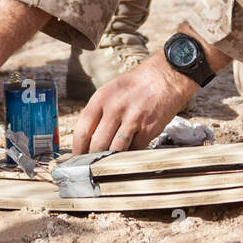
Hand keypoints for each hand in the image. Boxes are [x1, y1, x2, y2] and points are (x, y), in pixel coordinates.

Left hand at [72, 53, 197, 154]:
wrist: (166, 76)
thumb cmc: (136, 85)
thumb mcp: (111, 91)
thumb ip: (98, 113)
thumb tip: (87, 139)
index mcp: (101, 98)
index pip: (82, 131)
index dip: (77, 150)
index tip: (77, 159)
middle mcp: (115, 108)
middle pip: (97, 145)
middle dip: (93, 159)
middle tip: (92, 166)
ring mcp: (133, 119)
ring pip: (114, 151)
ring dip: (110, 160)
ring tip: (108, 164)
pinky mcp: (149, 129)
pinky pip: (134, 150)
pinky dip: (130, 154)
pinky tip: (128, 152)